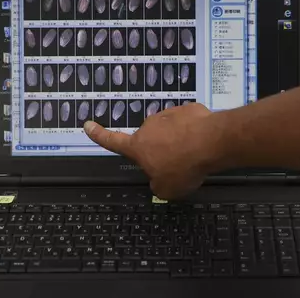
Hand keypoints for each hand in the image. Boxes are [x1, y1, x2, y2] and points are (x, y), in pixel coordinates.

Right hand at [83, 103, 224, 198]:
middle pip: (152, 139)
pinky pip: (189, 122)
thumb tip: (159, 178)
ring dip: (180, 140)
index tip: (88, 125)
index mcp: (138, 147)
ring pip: (172, 130)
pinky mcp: (188, 109)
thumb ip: (157, 184)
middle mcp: (149, 127)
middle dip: (163, 149)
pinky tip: (204, 141)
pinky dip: (194, 131)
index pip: (112, 141)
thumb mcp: (166, 189)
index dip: (99, 135)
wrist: (210, 142)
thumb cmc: (184, 166)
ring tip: (194, 153)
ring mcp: (169, 115)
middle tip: (179, 163)